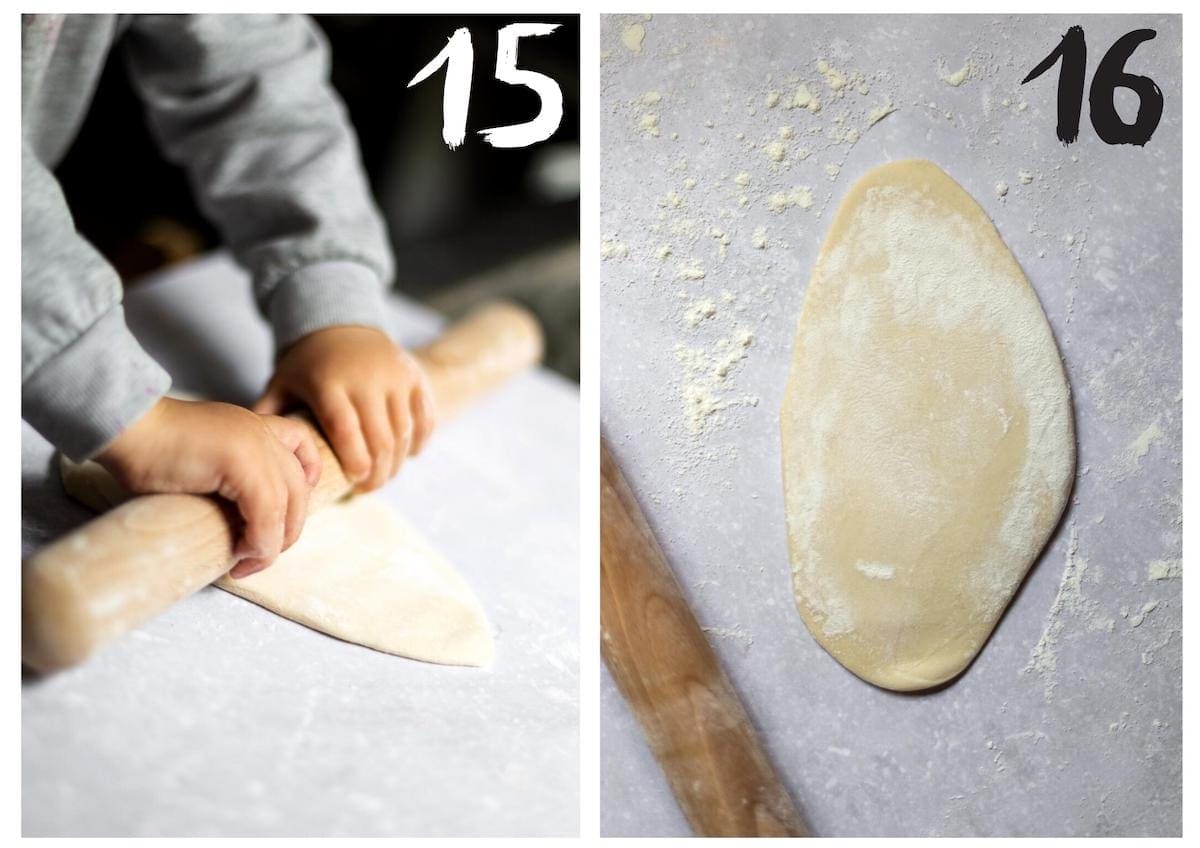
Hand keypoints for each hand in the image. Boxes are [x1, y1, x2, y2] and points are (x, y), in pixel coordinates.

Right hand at [94, 396, 321, 577]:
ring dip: (272, 544)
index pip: (301, 446)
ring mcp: (257, 445)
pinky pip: (267, 513)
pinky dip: (260, 542)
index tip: (287, 511)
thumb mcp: (201, 460)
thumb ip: (225, 479)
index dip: (307, 479)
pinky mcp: (244, 463)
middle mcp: (262, 432)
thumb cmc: (147, 448)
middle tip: (260, 555)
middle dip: (288, 528)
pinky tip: (241, 555)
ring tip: (248, 563)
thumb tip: (233, 524)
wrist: (127, 428)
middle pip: (300, 487)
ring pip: (288, 505)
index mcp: (253, 425)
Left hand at [254, 325, 435, 492]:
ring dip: (398, 462)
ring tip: (384, 477)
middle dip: (378, 473)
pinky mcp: (414, 376)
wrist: (341, 323)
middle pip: (381, 438)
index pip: (346, 427)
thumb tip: (253, 455)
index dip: (354, 459)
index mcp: (329, 383)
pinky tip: (409, 455)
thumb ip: (269, 415)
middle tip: (366, 489)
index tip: (355, 481)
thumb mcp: (282, 383)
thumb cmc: (308, 365)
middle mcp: (366, 378)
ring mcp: (394, 376)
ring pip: (405, 432)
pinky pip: (426, 417)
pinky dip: (421, 441)